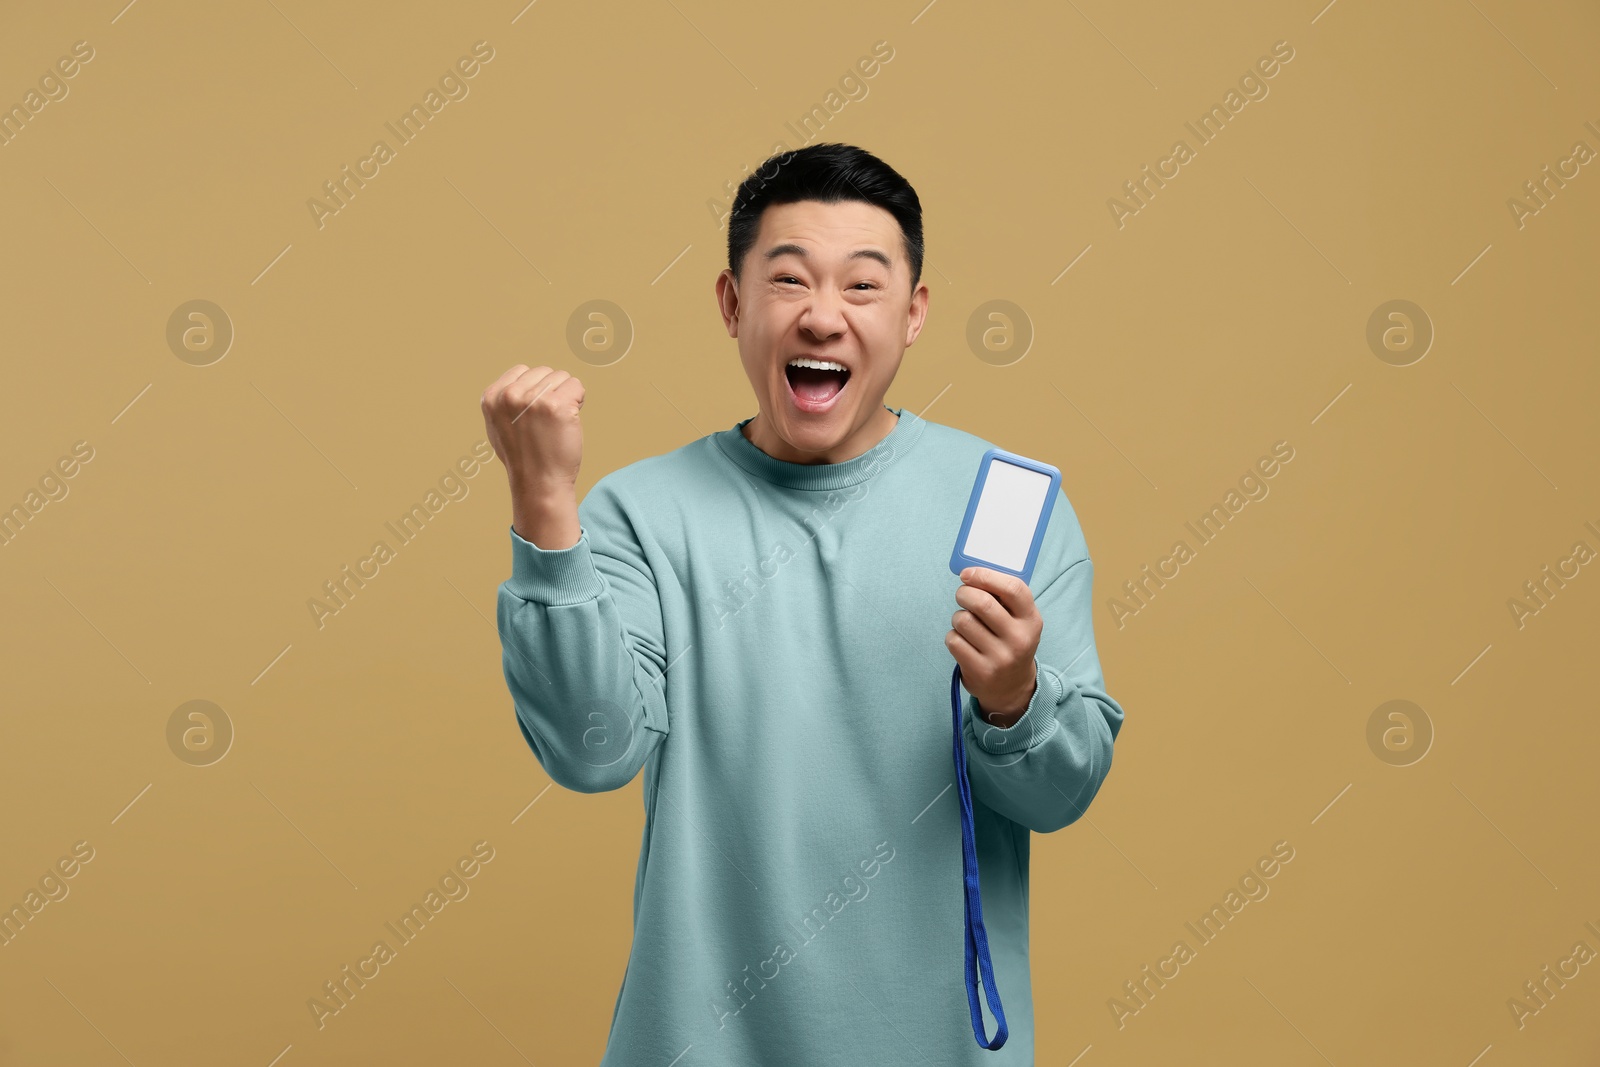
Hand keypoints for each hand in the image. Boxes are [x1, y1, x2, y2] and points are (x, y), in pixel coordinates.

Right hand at [481, 365, 584, 547]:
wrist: (539, 484)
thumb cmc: (523, 458)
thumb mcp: (498, 426)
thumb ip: (504, 402)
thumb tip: (517, 381)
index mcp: (492, 397)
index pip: (522, 371)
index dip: (535, 389)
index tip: (535, 413)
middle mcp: (510, 395)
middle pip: (544, 372)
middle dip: (551, 391)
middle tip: (548, 421)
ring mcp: (534, 399)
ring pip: (562, 377)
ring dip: (566, 396)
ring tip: (557, 422)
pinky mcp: (557, 406)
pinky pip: (577, 386)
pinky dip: (578, 401)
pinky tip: (569, 421)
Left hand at [945, 567, 1041, 728]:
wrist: (1012, 687)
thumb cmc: (1011, 642)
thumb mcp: (1020, 621)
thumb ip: (1004, 597)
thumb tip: (972, 572)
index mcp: (1031, 620)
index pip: (1013, 588)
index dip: (986, 576)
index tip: (968, 573)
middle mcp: (1019, 639)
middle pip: (982, 602)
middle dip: (964, 593)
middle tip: (962, 594)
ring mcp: (1000, 657)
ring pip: (963, 620)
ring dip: (958, 617)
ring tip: (966, 623)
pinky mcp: (980, 671)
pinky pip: (954, 640)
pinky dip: (953, 636)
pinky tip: (963, 641)